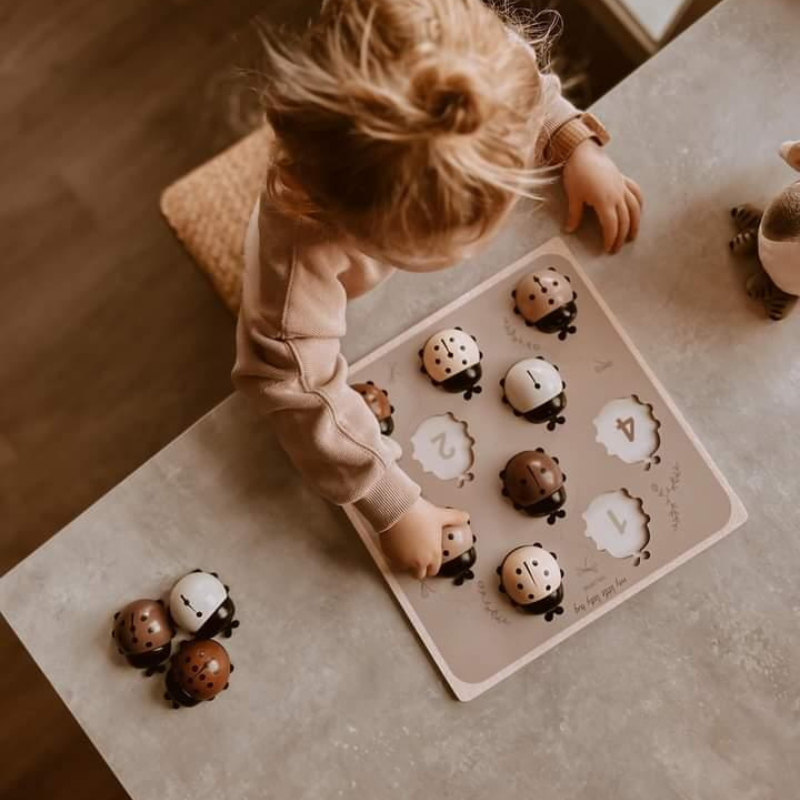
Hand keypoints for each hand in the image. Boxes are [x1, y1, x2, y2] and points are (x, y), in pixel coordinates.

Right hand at [380, 498, 469, 579]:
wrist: (398, 509)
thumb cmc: (417, 514)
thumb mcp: (440, 515)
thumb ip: (454, 518)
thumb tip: (464, 517)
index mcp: (433, 554)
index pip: (434, 570)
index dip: (432, 565)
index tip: (430, 561)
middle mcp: (418, 561)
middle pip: (419, 575)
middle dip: (419, 568)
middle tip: (418, 558)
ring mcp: (403, 560)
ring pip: (405, 568)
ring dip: (406, 562)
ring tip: (407, 548)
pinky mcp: (390, 555)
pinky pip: (393, 559)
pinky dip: (395, 554)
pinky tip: (397, 543)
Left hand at [562, 139, 642, 253]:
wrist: (582, 151)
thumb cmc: (576, 173)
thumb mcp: (574, 196)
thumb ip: (574, 215)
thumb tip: (569, 230)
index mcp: (604, 201)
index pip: (611, 226)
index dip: (611, 239)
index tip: (607, 249)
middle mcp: (617, 195)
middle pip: (624, 220)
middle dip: (621, 236)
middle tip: (616, 248)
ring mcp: (622, 186)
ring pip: (634, 208)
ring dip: (635, 223)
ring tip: (632, 236)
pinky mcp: (623, 179)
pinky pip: (635, 192)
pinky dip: (639, 203)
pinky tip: (638, 210)